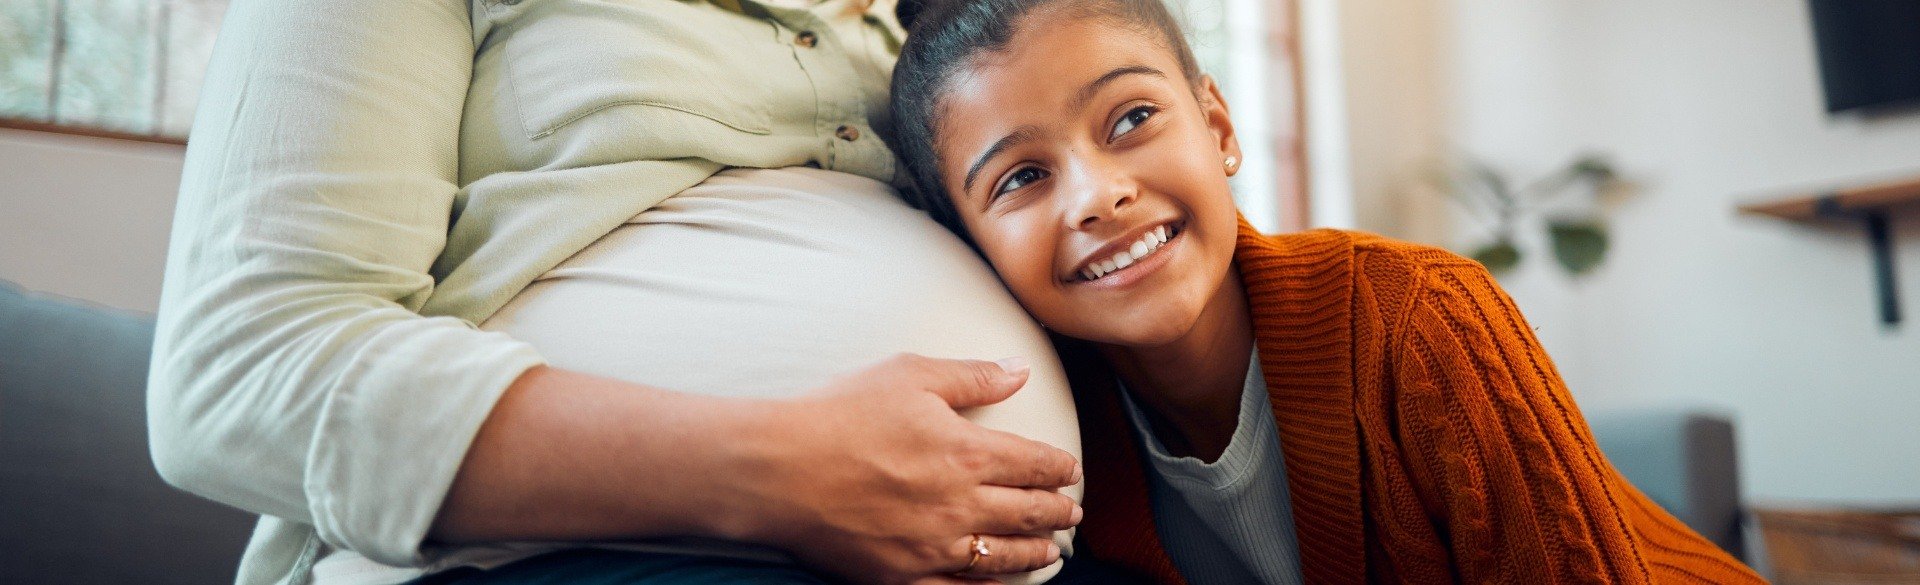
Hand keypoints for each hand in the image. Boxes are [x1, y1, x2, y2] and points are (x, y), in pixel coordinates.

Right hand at [722, 354, 1083, 584]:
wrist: (778, 470)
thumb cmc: (839, 414)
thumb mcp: (909, 375)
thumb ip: (972, 377)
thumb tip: (1022, 370)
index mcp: (967, 452)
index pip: (1035, 464)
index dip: (1059, 469)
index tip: (1070, 470)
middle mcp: (960, 505)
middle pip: (1029, 513)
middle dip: (1057, 512)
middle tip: (1071, 512)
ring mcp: (934, 547)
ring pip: (1004, 557)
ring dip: (1035, 551)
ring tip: (1050, 549)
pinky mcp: (903, 576)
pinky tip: (999, 582)